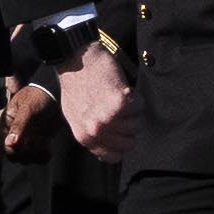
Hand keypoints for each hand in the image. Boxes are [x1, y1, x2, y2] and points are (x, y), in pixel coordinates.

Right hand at [0, 82, 59, 162]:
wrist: (53, 94)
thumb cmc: (37, 97)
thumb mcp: (27, 108)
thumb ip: (19, 125)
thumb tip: (10, 144)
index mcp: (7, 125)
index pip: (2, 145)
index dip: (12, 149)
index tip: (25, 142)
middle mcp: (15, 135)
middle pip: (13, 156)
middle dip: (25, 152)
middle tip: (36, 139)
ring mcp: (27, 141)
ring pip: (26, 159)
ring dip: (36, 154)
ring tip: (43, 140)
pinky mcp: (38, 144)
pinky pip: (38, 158)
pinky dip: (44, 156)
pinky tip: (48, 146)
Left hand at [55, 37, 136, 161]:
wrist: (74, 58)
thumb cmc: (75, 84)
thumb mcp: (75, 116)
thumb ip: (90, 135)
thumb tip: (103, 152)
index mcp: (84, 137)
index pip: (114, 156)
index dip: (121, 143)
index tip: (121, 130)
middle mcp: (96, 130)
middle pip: (130, 142)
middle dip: (128, 126)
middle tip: (120, 109)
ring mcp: (108, 117)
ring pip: (136, 124)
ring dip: (132, 110)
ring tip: (118, 96)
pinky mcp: (120, 102)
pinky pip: (140, 107)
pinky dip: (136, 96)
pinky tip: (124, 88)